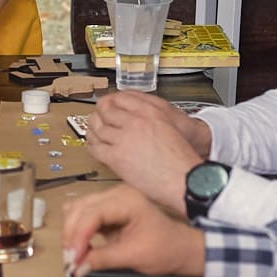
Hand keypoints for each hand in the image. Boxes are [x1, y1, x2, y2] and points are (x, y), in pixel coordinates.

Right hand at [62, 185, 206, 276]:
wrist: (180, 249)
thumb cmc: (164, 249)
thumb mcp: (133, 257)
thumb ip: (102, 260)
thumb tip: (76, 268)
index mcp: (128, 201)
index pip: (92, 213)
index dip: (78, 236)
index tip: (73, 258)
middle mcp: (116, 194)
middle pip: (80, 208)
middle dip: (71, 234)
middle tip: (70, 260)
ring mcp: (111, 200)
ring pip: (77, 210)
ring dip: (72, 232)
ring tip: (74, 255)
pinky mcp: (108, 210)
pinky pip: (84, 215)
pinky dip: (77, 231)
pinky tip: (80, 247)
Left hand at [89, 92, 210, 213]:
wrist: (184, 179)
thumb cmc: (181, 159)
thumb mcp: (169, 128)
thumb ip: (151, 120)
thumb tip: (135, 120)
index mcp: (151, 111)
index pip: (121, 97)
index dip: (111, 101)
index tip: (108, 104)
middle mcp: (136, 121)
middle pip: (107, 110)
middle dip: (99, 113)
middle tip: (96, 116)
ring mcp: (124, 139)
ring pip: (98, 128)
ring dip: (93, 128)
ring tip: (92, 130)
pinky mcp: (116, 157)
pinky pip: (96, 148)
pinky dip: (92, 145)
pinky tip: (94, 146)